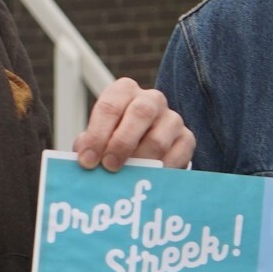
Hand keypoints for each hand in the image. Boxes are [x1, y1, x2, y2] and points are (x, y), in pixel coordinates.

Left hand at [72, 78, 195, 170]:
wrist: (141, 147)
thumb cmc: (112, 140)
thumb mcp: (97, 137)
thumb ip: (88, 145)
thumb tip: (85, 159)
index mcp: (124, 91)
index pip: (110, 106)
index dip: (97, 135)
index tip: (87, 161)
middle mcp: (151, 99)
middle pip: (140, 114)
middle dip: (121, 143)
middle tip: (108, 167)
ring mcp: (172, 118)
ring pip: (159, 139)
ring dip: (140, 161)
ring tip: (127, 177)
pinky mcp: (187, 139)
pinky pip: (177, 155)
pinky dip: (160, 171)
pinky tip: (148, 179)